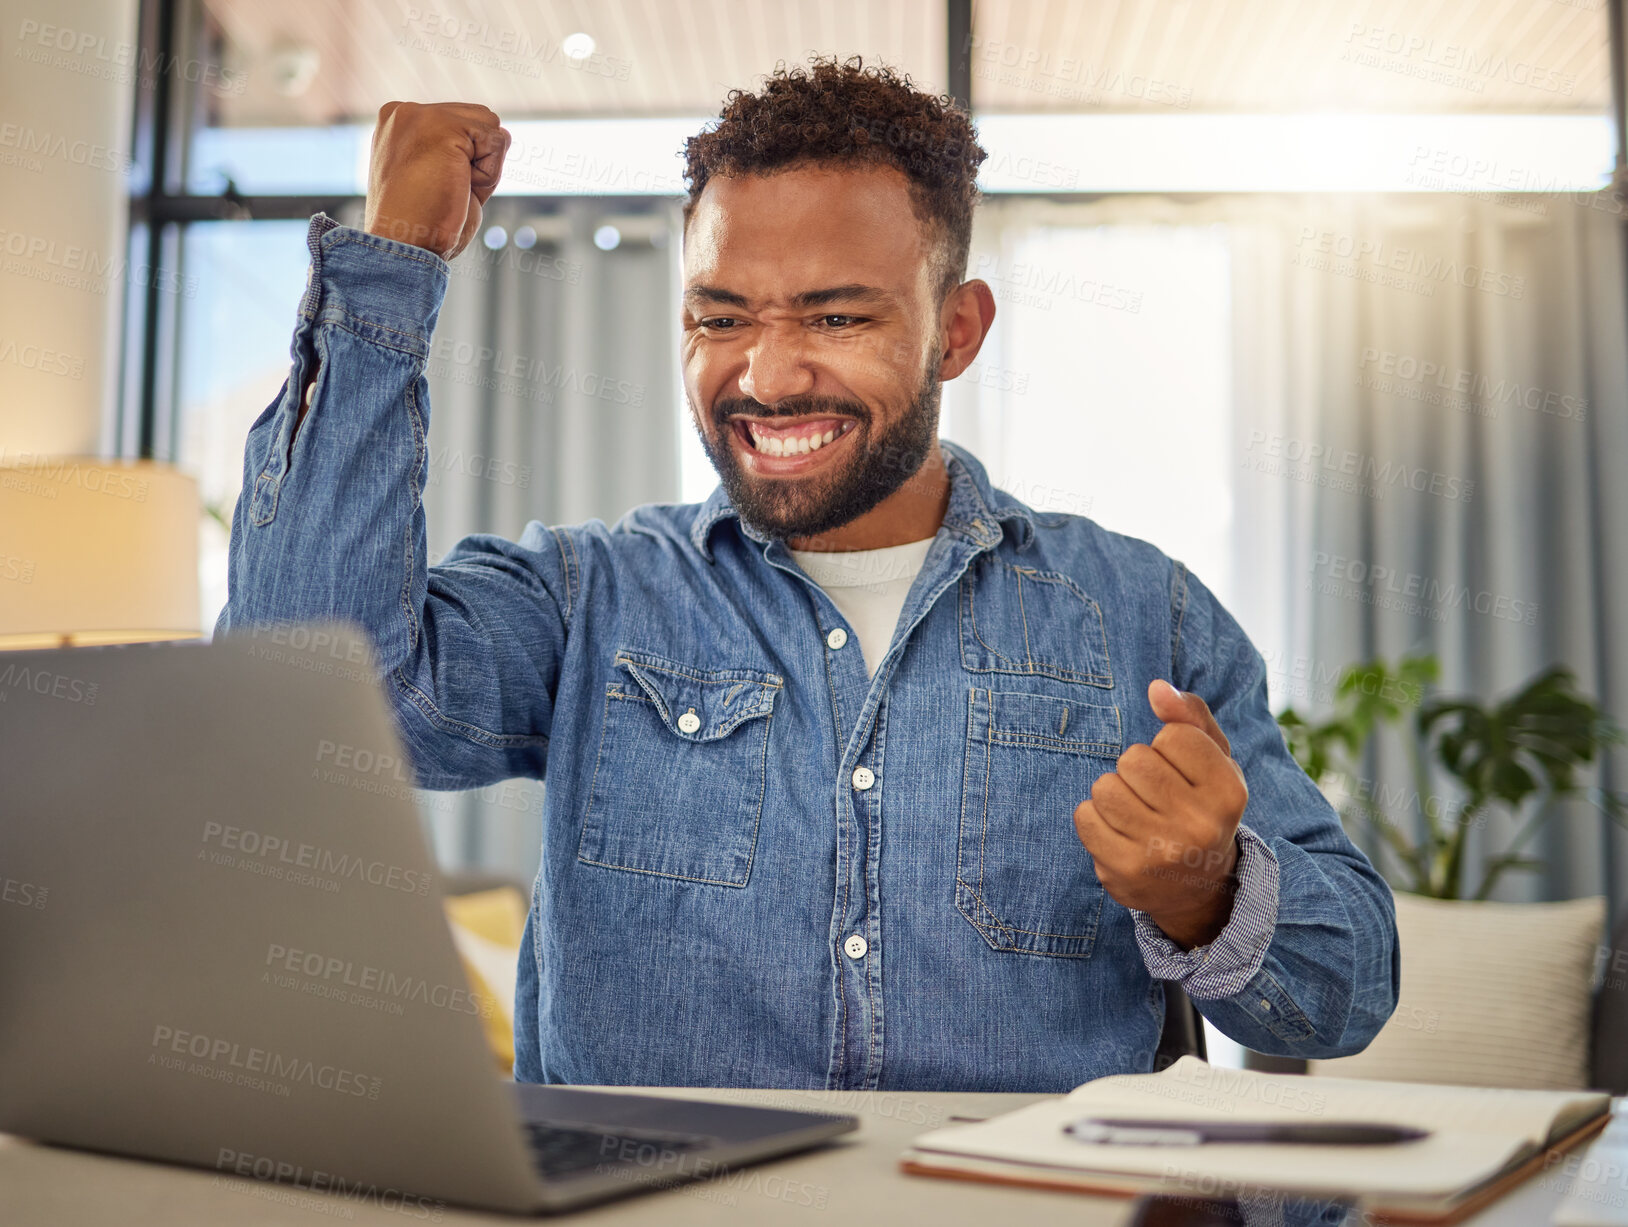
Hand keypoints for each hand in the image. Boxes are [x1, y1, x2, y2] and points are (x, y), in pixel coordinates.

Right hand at [364, 101, 510, 260]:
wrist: (404, 247)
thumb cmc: (425, 225)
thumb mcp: (443, 178)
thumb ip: (466, 151)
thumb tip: (504, 132)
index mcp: (400, 124)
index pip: (462, 124)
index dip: (467, 162)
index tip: (436, 188)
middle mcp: (404, 112)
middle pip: (480, 119)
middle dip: (478, 160)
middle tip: (446, 190)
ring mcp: (419, 115)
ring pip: (490, 125)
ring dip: (484, 167)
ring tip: (451, 187)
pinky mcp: (441, 126)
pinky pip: (496, 141)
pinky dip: (489, 174)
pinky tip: (458, 186)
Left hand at [1073, 680, 1248, 948]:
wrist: (1199, 886)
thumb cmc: (1202, 807)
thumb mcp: (1214, 762)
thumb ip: (1191, 717)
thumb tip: (1156, 688)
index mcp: (1229, 793)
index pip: (1173, 736)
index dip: (1169, 747)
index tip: (1181, 773)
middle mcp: (1199, 826)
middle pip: (1134, 759)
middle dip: (1137, 769)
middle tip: (1155, 795)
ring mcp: (1160, 852)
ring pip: (1105, 787)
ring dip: (1113, 792)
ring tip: (1135, 811)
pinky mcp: (1123, 871)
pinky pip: (1084, 816)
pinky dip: (1094, 817)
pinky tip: (1119, 832)